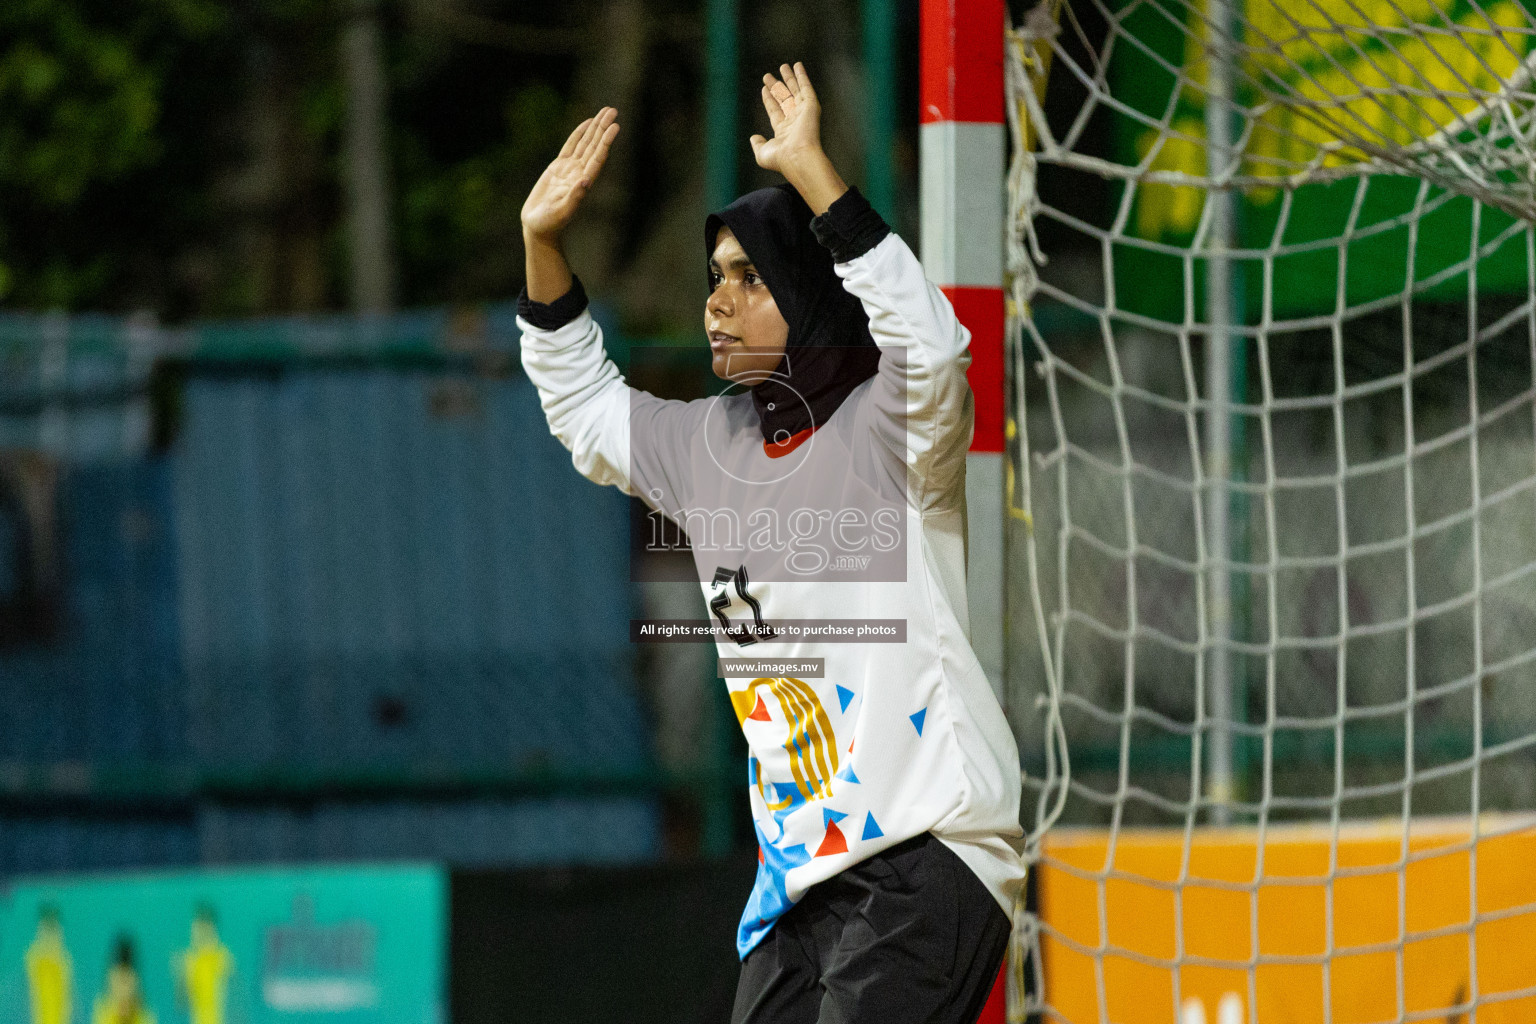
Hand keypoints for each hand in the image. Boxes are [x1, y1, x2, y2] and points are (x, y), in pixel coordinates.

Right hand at [521, 107, 619, 241]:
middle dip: (603, 128)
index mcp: (583, 182)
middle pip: (594, 146)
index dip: (606, 141)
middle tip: (613, 110)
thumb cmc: (550, 224)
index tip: (615, 126)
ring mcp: (570, 170)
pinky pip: (570, 146)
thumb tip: (585, 182)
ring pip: (585, 144)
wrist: (538, 227)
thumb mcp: (562, 212)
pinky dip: (579, 134)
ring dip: (595, 128)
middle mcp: (580, 173)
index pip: (597, 158)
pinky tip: (587, 123)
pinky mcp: (558, 168)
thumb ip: (574, 198)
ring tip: (605, 112)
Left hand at [750, 63, 822, 175]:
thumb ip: (757, 144)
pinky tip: (798, 66)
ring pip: (795, 91)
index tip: (764, 88)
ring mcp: (803, 113)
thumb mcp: (762, 153)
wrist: (798, 157)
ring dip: (789, 78)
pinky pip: (806, 87)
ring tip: (783, 66)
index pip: (775, 111)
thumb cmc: (780, 158)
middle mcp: (794, 121)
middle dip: (776, 87)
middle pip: (784, 99)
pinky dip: (802, 76)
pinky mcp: (811, 106)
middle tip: (767, 76)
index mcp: (784, 131)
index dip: (769, 99)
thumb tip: (753, 137)